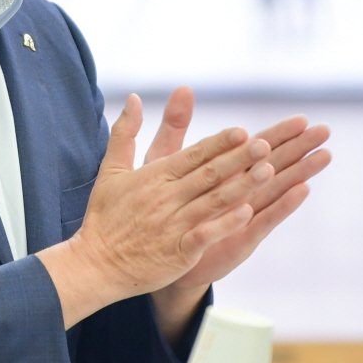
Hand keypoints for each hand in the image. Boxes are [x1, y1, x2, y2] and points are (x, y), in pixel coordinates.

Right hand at [36, 93, 274, 325]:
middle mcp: (167, 197)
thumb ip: (126, 132)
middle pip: (209, 174)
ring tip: (268, 172)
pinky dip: (225, 224)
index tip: (242, 131)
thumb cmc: (105, 217)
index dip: (219, 143)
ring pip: (213, 201)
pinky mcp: (177, 252)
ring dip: (241, 186)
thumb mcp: (111, 169)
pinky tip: (247, 214)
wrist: (95, 264)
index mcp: (155, 177)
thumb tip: (134, 97)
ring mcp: (173, 225)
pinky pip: (205, 234)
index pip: (193, 154)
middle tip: (266, 145)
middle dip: (239, 159)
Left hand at [145, 88, 330, 305]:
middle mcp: (240, 190)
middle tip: (325, 130)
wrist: (155, 250)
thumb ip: (176, 127)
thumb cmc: (161, 204)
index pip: (257, 147)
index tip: (302, 118)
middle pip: (275, 163)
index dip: (279, 133)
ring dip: (301, 171)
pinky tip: (303, 190)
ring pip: (277, 187)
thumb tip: (183, 88)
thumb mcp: (165, 161)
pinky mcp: (241, 235)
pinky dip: (284, 204)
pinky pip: (266, 218)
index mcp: (226, 171)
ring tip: (325, 155)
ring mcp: (245, 213)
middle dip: (300, 147)